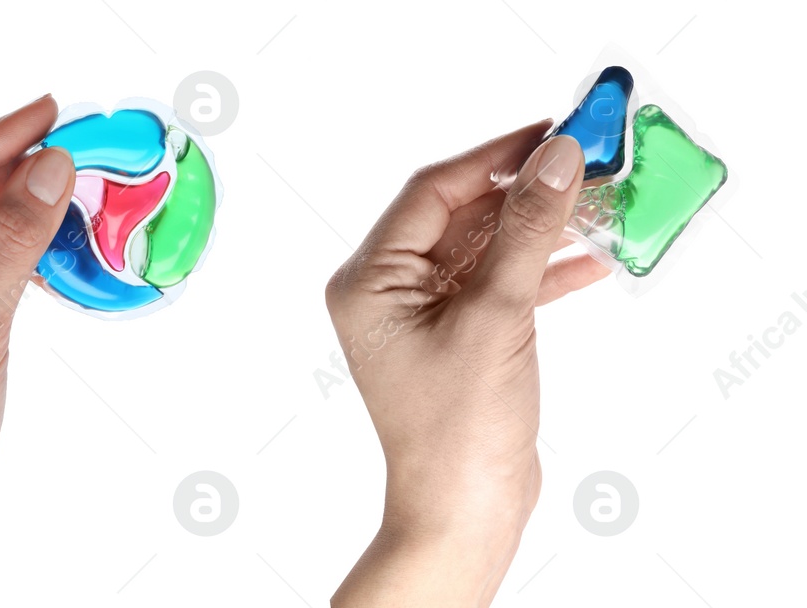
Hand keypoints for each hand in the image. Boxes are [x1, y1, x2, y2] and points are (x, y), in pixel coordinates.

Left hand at [324, 122, 607, 605]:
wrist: (465, 509)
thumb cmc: (457, 428)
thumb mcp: (497, 313)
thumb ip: (526, 230)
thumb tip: (556, 159)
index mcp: (369, 280)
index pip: (431, 192)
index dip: (494, 157)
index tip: (551, 132)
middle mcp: (386, 291)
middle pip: (459, 215)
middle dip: (523, 191)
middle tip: (585, 161)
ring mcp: (421, 316)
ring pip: (484, 249)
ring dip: (539, 229)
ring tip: (598, 202)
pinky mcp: (458, 338)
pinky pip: (498, 285)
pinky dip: (541, 271)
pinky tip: (589, 259)